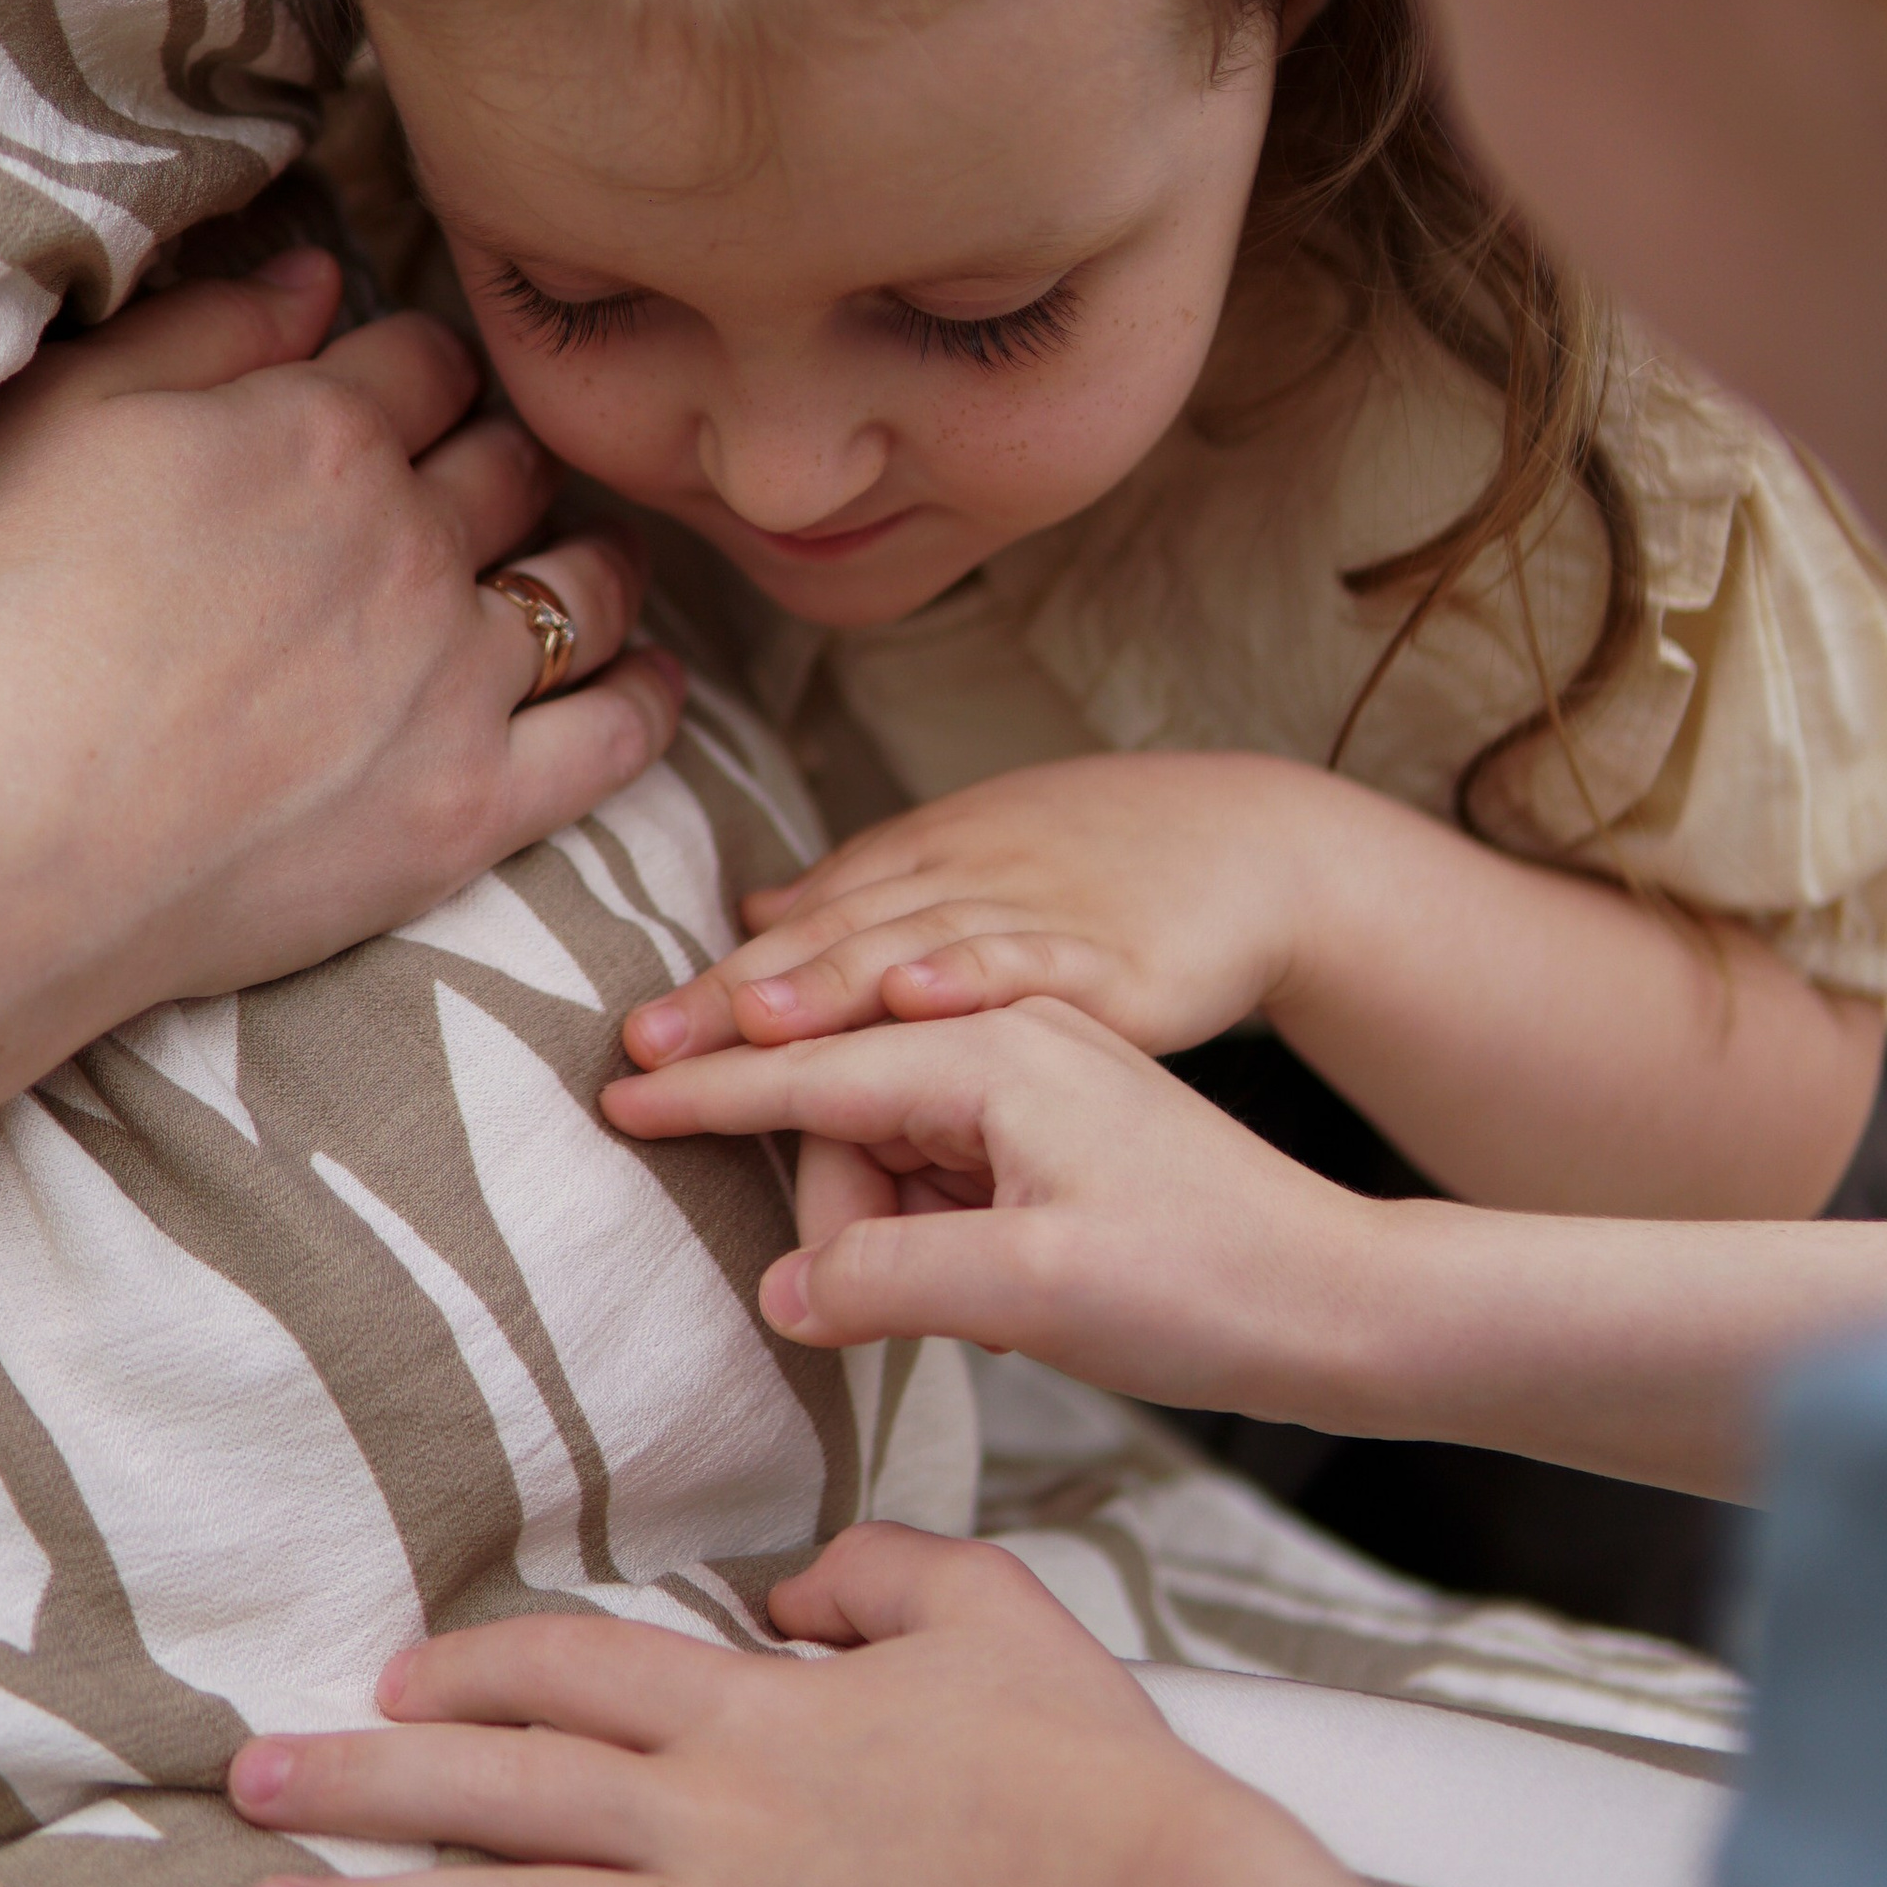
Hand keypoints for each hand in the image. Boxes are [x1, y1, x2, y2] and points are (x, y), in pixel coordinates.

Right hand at [0, 251, 682, 1647]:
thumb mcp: (56, 423)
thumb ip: (200, 331)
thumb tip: (318, 274)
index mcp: (316, 429)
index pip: (418, 360)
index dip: (407, 372)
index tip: (391, 398)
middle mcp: (411, 536)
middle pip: (506, 461)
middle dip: (494, 458)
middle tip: (468, 488)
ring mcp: (453, 676)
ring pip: (583, 584)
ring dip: (587, 560)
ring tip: (570, 565)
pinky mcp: (471, 807)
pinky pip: (616, 737)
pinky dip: (646, 697)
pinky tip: (646, 679)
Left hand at [231, 1528, 1237, 1886]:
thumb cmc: (1086, 1765)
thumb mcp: (984, 1604)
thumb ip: (872, 1572)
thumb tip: (790, 1587)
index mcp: (755, 1708)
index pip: (569, 1670)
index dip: (469, 1669)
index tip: (389, 1682)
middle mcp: (711, 1817)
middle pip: (498, 1786)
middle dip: (358, 1781)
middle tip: (246, 1783)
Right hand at [603, 1000, 1386, 1416]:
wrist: (1350, 1305)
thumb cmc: (1208, 1289)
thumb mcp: (1032, 1293)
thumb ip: (887, 1280)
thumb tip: (784, 1293)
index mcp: (992, 1051)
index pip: (806, 1068)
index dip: (704, 1091)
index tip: (612, 1094)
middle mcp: (1007, 1038)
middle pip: (844, 1117)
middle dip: (837, 1222)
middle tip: (879, 1314)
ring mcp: (1038, 1077)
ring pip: (891, 1150)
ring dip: (897, 1238)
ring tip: (982, 1310)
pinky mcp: (1061, 1126)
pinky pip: (946, 1169)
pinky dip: (942, 1234)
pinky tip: (999, 1293)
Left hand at [623, 750, 1341, 1068]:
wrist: (1253, 841)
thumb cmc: (1099, 864)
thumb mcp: (967, 864)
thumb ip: (861, 896)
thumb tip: (751, 917)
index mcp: (920, 869)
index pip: (800, 933)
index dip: (718, 986)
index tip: (633, 1041)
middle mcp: (961, 880)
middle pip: (835, 940)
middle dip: (741, 997)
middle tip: (651, 1045)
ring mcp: (1037, 912)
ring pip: (917, 947)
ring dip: (833, 982)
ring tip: (759, 1020)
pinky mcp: (1116, 954)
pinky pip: (1038, 963)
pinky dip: (977, 973)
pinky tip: (924, 998)